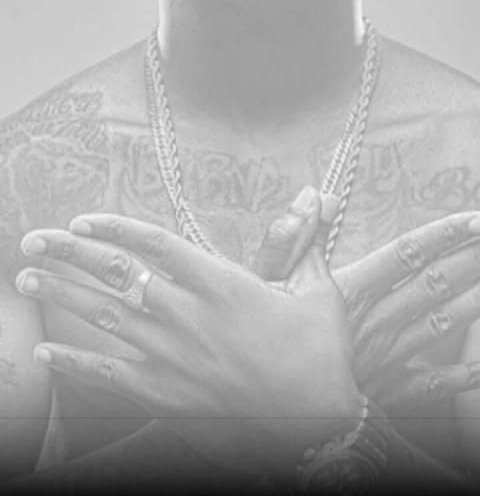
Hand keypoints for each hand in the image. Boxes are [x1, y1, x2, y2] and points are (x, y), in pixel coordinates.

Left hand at [16, 187, 361, 477]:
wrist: (318, 425)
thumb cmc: (319, 353)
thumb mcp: (317, 289)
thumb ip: (303, 239)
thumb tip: (313, 193)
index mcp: (222, 284)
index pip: (154, 244)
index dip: (113, 228)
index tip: (82, 221)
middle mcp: (188, 315)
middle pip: (117, 275)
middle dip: (70, 254)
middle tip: (33, 240)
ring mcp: (173, 356)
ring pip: (104, 318)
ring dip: (62, 296)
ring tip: (27, 279)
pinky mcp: (166, 394)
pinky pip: (110, 375)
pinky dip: (74, 363)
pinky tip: (45, 352)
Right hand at [254, 204, 479, 410]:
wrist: (267, 408)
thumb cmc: (263, 337)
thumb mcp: (269, 281)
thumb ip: (294, 236)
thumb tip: (317, 194)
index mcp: (351, 292)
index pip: (406, 254)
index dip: (443, 236)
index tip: (473, 220)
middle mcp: (375, 322)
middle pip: (433, 285)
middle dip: (470, 260)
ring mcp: (385, 358)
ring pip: (439, 325)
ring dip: (472, 303)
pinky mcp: (384, 391)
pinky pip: (430, 383)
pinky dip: (458, 376)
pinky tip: (478, 367)